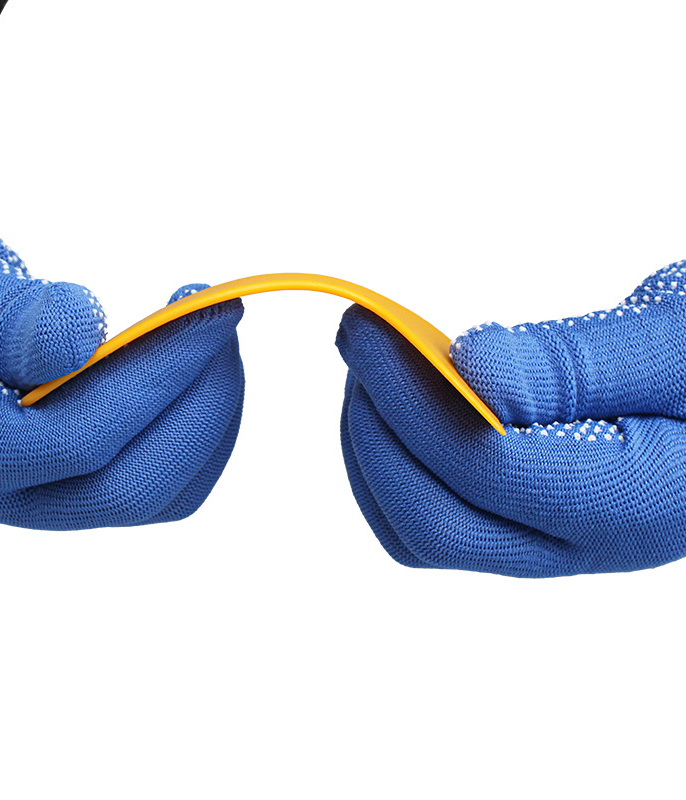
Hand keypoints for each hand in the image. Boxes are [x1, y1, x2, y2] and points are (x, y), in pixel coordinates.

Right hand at [0, 138, 243, 527]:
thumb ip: (0, 318)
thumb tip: (89, 335)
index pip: (78, 440)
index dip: (159, 375)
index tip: (208, 307)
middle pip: (130, 488)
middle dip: (200, 403)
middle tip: (222, 318)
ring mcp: (28, 493)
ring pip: (151, 494)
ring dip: (205, 419)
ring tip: (214, 338)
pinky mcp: (59, 477)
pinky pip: (148, 478)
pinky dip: (190, 429)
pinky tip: (194, 370)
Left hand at [336, 263, 685, 576]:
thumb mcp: (676, 341)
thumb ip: (576, 364)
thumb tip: (470, 366)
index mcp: (632, 503)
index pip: (485, 468)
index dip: (410, 395)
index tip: (370, 326)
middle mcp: (581, 545)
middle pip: (433, 526)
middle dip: (376, 432)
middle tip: (362, 344)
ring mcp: (546, 542)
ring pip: (418, 532)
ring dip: (374, 450)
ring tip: (374, 369)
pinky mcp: (522, 523)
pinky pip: (431, 516)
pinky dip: (394, 460)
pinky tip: (400, 400)